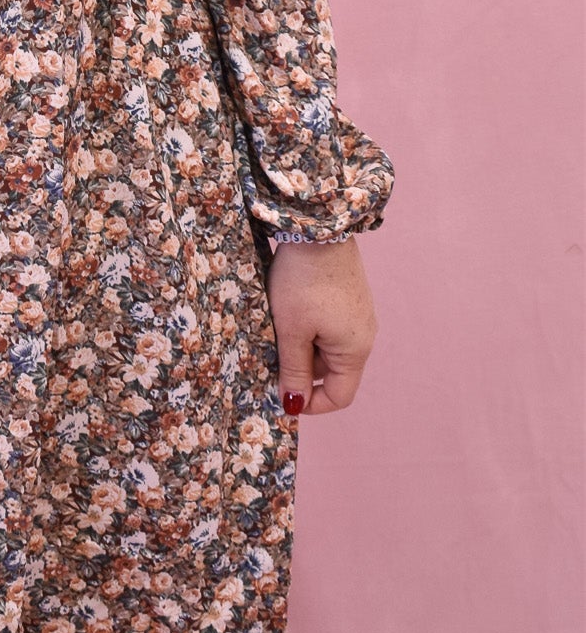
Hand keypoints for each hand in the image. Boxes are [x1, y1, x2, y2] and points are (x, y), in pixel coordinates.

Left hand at [266, 237, 378, 415]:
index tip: (282, 396)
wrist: (319, 228)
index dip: (311, 403)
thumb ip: (293, 369)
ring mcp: (357, 315)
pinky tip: (286, 311)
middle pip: (331, 371)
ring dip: (301, 346)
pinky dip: (307, 328)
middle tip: (269, 354)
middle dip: (300, 370)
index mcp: (355, 350)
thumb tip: (293, 404)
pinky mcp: (348, 297)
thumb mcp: (291, 329)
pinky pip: (327, 326)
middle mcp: (363, 336)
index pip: (340, 396)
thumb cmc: (303, 281)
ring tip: (275, 327)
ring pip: (326, 347)